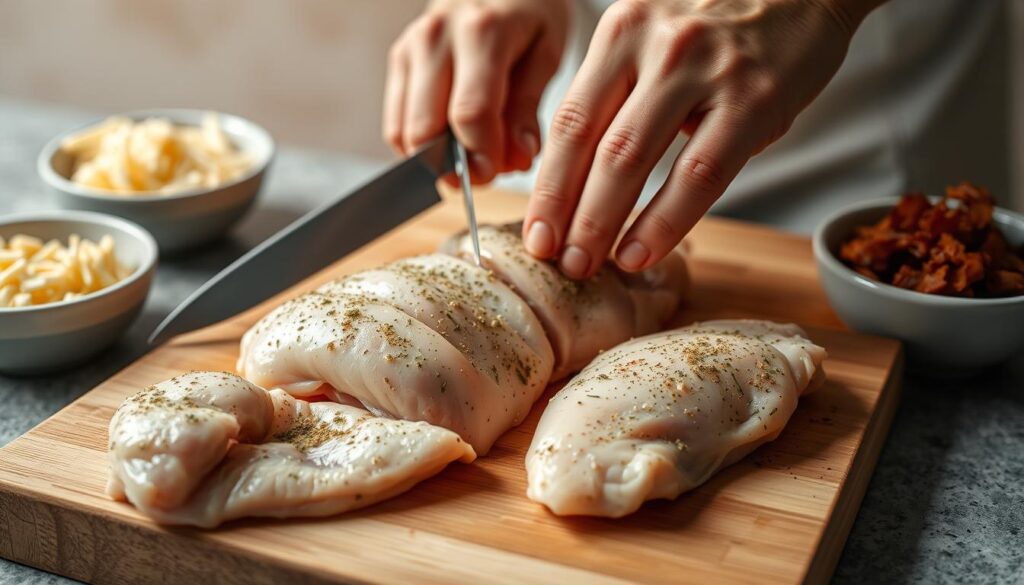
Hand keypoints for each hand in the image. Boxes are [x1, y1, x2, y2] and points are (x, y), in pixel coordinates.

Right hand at [383, 0, 569, 182]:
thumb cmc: (531, 15)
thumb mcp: (547, 54)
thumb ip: (528, 109)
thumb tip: (516, 159)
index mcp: (481, 32)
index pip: (470, 113)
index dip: (482, 155)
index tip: (497, 172)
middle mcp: (435, 37)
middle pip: (427, 127)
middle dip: (455, 166)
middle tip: (484, 173)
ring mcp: (411, 48)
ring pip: (404, 131)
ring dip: (435, 160)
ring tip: (470, 154)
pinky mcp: (398, 59)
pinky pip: (396, 124)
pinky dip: (419, 147)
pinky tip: (449, 141)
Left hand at [523, 0, 879, 278]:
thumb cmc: (721, 34)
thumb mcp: (656, 44)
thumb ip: (618, 97)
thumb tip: (576, 182)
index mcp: (620, 33)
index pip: (568, 119)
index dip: (546, 183)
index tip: (535, 232)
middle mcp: (654, 45)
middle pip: (590, 143)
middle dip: (565, 211)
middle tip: (553, 259)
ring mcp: (704, 71)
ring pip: (632, 159)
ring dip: (601, 221)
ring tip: (586, 265)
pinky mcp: (753, 100)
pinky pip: (698, 174)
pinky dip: (663, 222)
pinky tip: (640, 252)